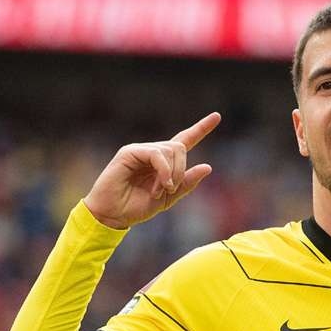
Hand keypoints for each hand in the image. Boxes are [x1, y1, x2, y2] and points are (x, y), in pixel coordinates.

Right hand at [83, 112, 220, 228]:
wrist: (112, 215)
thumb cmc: (136, 207)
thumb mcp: (168, 198)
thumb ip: (186, 184)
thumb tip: (207, 167)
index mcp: (163, 163)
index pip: (185, 140)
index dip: (201, 128)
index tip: (217, 116)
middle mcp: (153, 152)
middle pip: (181, 147)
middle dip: (181, 170)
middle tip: (170, 189)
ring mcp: (140, 150)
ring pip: (171, 150)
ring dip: (171, 175)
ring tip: (160, 191)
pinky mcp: (129, 152)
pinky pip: (156, 154)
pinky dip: (163, 171)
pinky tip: (160, 185)